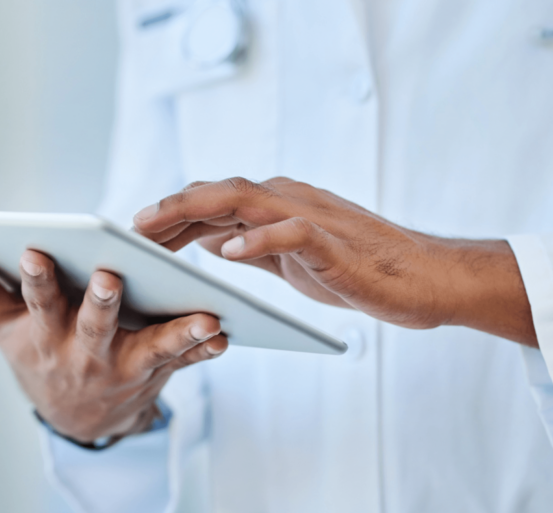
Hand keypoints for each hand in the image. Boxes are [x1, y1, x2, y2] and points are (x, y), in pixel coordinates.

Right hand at [0, 251, 228, 443]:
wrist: (77, 418)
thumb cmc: (38, 355)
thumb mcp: (4, 330)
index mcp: (46, 334)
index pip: (38, 302)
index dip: (35, 280)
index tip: (34, 252)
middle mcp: (84, 352)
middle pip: (94, 325)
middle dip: (101, 302)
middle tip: (109, 277)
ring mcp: (122, 366)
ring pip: (152, 348)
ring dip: (178, 334)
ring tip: (204, 319)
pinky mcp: (155, 373)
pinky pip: (183, 361)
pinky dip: (203, 350)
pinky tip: (223, 335)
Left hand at [132, 177, 536, 346]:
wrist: (422, 279)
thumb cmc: (358, 270)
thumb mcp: (291, 260)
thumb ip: (253, 247)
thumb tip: (208, 240)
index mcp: (277, 206)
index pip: (214, 202)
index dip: (171, 215)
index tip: (133, 233)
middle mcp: (289, 201)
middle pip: (219, 193)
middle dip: (171, 209)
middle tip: (131, 228)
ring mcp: (311, 218)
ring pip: (246, 200)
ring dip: (197, 211)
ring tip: (159, 230)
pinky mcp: (334, 243)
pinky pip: (291, 233)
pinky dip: (257, 239)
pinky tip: (227, 252)